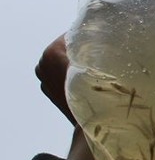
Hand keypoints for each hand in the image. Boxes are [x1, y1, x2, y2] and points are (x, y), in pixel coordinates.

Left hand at [35, 34, 95, 159]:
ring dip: (77, 64)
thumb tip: (107, 38)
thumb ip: (96, 48)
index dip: (89, 37)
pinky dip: (71, 76)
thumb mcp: (99, 64)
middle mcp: (42, 64)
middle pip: (66, 49)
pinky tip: (86, 81)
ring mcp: (43, 79)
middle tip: (102, 55)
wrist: (91, 123)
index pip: (72, 35)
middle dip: (82, 51)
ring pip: (63, 62)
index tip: (104, 42)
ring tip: (95, 69)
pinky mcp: (48, 91)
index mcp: (51, 53)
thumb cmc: (96, 92)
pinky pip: (60, 76)